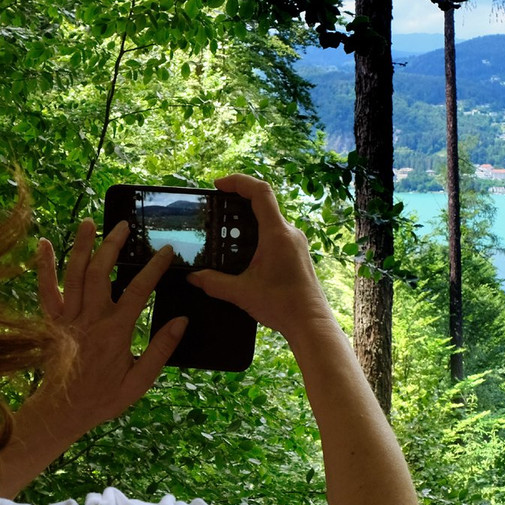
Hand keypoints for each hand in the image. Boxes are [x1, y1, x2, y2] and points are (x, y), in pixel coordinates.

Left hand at [33, 218, 186, 434]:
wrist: (62, 412)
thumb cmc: (103, 398)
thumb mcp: (140, 381)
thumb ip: (161, 350)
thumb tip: (181, 322)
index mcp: (115, 332)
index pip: (139, 290)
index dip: (154, 268)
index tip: (166, 251)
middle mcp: (90, 319)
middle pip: (102, 272)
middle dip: (113, 245)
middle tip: (124, 225)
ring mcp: (68, 318)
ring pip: (75, 274)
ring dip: (83, 246)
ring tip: (91, 222)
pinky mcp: (51, 322)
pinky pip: (45, 290)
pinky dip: (44, 266)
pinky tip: (45, 243)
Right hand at [187, 174, 330, 339]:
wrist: (310, 322)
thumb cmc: (283, 305)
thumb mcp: (241, 293)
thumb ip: (214, 282)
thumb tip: (193, 277)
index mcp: (277, 234)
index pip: (260, 192)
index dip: (238, 181)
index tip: (218, 185)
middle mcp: (289, 232)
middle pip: (264, 202)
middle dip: (238, 200)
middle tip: (217, 206)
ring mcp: (295, 242)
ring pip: (270, 218)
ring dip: (248, 218)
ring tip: (226, 228)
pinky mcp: (296, 252)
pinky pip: (276, 232)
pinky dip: (257, 232)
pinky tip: (242, 249)